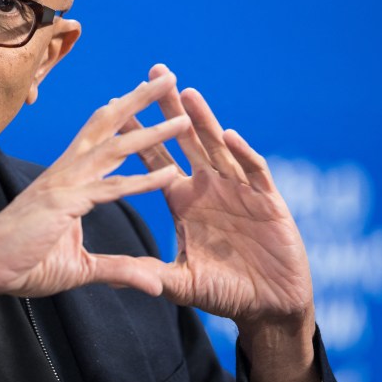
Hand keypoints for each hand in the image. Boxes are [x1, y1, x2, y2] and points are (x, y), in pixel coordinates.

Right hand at [0, 74, 183, 324]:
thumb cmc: (22, 263)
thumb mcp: (81, 267)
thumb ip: (119, 269)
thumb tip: (154, 284)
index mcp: (66, 179)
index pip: (98, 137)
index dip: (120, 114)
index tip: (139, 95)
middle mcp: (66, 173)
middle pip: (108, 127)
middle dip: (139, 101)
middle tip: (167, 79)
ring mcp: (64, 185)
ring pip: (115, 150)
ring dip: (151, 132)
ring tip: (182, 119)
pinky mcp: (64, 204)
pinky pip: (110, 190)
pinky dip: (142, 182)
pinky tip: (170, 174)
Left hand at [127, 64, 322, 381]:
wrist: (268, 308)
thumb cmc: (225, 293)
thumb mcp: (182, 283)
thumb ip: (150, 274)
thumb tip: (112, 275)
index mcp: (184, 200)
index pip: (156, 159)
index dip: (138, 135)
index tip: (118, 107)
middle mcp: (209, 187)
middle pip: (185, 140)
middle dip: (170, 108)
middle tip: (154, 73)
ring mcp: (239, 191)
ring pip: (218, 148)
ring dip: (204, 120)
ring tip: (187, 93)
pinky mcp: (268, 202)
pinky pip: (254, 173)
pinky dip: (242, 155)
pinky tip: (228, 138)